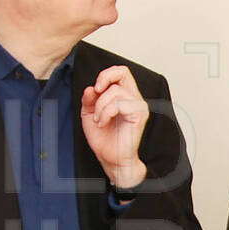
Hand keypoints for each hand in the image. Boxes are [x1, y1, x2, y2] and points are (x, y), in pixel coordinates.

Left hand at [81, 64, 150, 190]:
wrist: (110, 158)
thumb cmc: (104, 138)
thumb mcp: (89, 113)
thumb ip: (89, 99)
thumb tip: (91, 88)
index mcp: (124, 95)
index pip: (121, 72)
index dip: (106, 74)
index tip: (96, 88)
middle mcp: (134, 98)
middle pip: (123, 72)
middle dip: (104, 79)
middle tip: (95, 94)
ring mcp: (138, 106)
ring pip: (116, 91)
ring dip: (101, 105)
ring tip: (98, 119)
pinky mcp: (139, 115)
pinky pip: (119, 104)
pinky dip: (106, 113)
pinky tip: (103, 122)